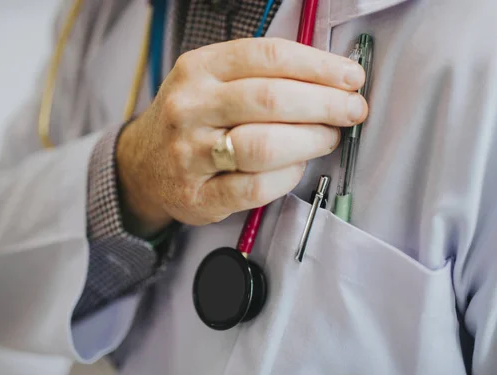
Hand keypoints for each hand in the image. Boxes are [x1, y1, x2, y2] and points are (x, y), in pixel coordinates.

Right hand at [117, 37, 367, 236]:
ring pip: (263, 145)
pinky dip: (288, 177)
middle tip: (353, 110)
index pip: (268, 57)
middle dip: (325, 104)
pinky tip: (297, 167)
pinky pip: (255, 187)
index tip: (350, 77)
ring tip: (328, 137)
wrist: (143, 165)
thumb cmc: (193, 119)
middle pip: (270, 99)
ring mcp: (190, 154)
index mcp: (199, 69)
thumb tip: (332, 80)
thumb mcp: (213, 80)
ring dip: (310, 140)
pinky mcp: (198, 196)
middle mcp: (190, 107)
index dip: (318, 65)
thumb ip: (262, 75)